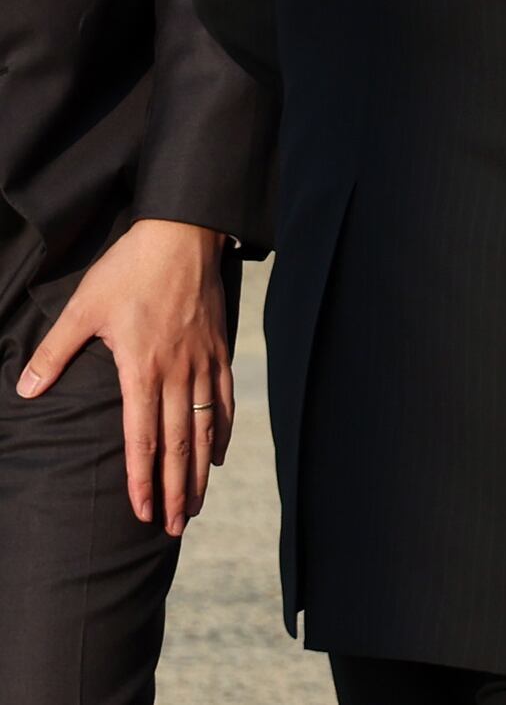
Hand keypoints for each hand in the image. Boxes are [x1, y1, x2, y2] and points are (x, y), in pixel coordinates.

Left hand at [15, 219, 232, 534]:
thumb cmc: (129, 270)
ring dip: (201, 471)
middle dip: (176, 490)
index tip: (141, 513)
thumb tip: (24, 392)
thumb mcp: (83, 308)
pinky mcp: (218, 350)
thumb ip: (54, 353)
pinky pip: (223, 400)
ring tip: (195, 506)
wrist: (184, 234)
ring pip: (205, 429)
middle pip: (179, 444)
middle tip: (172, 528)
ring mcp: (203, 362)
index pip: (142, 438)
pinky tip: (218, 454)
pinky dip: (222, 432)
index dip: (142, 480)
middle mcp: (178, 372)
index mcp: (143, 368)